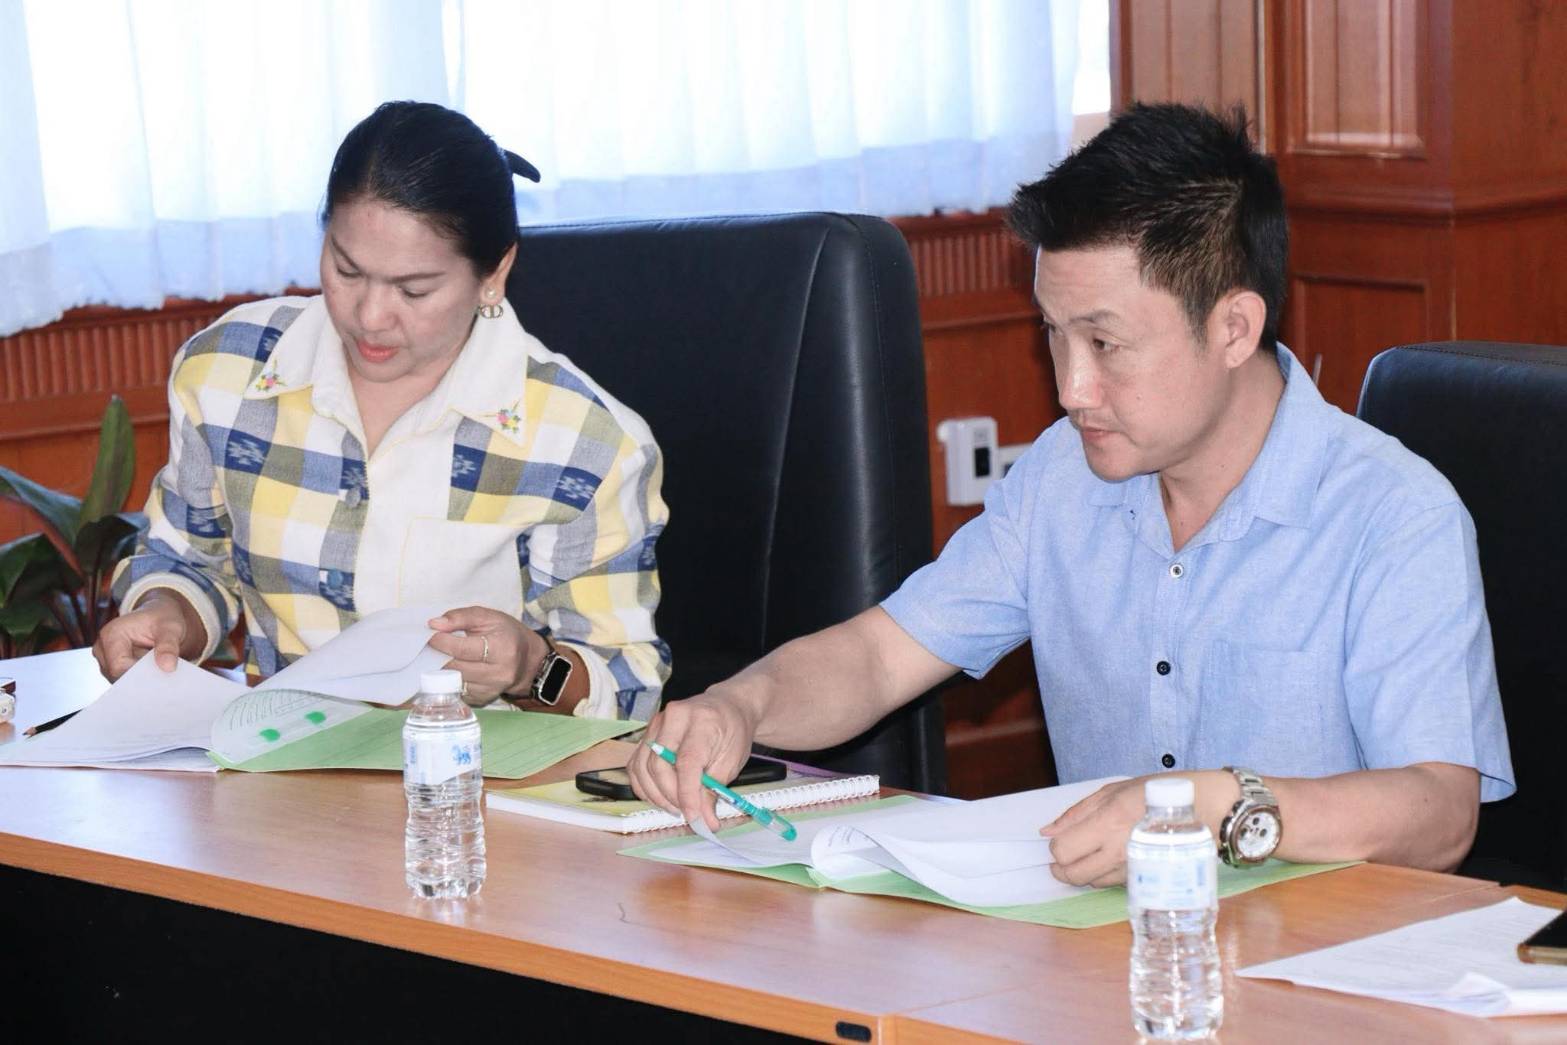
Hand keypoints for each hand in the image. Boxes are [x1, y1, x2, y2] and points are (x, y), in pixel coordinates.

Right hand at [92, 594, 189, 679]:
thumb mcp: (171, 628)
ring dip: (142, 679)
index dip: (139, 675)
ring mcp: (106, 660)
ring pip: (121, 682)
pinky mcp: (113, 669)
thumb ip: (168, 646)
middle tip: (164, 676)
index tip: (161, 675)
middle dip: (141, 678)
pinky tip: (155, 674)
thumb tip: (167, 667)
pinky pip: (126, 682)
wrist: (160, 619)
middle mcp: (103, 648)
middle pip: (117, 676)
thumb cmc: (162, 620)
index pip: (118, 666)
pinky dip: (141, 680)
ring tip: (160, 670)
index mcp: (112, 634)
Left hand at [427, 606, 544, 705]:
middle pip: (456, 667)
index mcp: (502, 649)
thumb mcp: (488, 617)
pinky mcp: (483, 699)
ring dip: (440, 669)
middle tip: (428, 645)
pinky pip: (457, 691)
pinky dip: (448, 681)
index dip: (442, 642)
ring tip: (436, 657)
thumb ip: (461, 617)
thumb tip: (434, 624)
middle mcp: (498, 673)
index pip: (463, 649)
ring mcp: (491, 690)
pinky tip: (447, 670)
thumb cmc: (507, 634)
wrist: (528, 660)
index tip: (429, 635)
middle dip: (438, 655)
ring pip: (453, 681)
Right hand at [627, 688, 758, 830]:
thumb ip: (714, 791)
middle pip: (659, 765)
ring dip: (656, 795)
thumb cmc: (731, 731)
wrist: (726, 707)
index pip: (686, 761)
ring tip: (676, 807)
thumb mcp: (732, 761)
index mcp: (702, 721)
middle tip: (688, 813)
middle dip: (671, 797)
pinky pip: (635, 765)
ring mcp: (656, 724)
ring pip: (642, 767)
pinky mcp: (646, 734)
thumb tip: (704, 821)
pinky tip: (660, 796)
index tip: (694, 816)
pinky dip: (645, 786)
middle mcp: (674, 717)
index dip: (687, 794)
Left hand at [1043, 771, 1236, 885]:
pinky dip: (1103, 875)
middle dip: (1062, 867)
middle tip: (1066, 856)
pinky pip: (1112, 884)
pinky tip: (1111, 859)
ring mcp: (1133, 869)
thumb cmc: (1158, 793)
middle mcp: (1119, 850)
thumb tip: (1047, 832)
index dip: (1056, 846)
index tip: (1062, 839)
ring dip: (1083, 871)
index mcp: (1108, 822)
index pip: (1062, 850)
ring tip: (1093, 852)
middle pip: (1072, 875)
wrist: (1206, 809)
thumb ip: (1077, 813)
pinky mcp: (1146, 879)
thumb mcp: (1114, 790)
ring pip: (1091, 883)